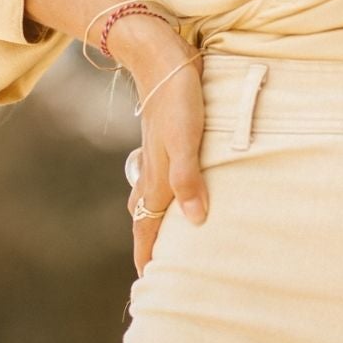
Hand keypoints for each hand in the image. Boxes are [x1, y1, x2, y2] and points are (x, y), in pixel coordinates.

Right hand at [109, 23, 208, 276]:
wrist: (161, 57)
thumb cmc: (177, 98)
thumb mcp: (186, 139)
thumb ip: (189, 179)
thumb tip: (195, 221)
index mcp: (157, 179)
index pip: (148, 228)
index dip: (147, 256)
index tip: (149, 285)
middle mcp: (152, 172)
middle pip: (147, 219)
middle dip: (149, 246)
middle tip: (157, 271)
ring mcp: (156, 156)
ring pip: (152, 199)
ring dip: (156, 221)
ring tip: (167, 238)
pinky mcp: (166, 140)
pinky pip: (162, 179)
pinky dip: (166, 196)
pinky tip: (179, 190)